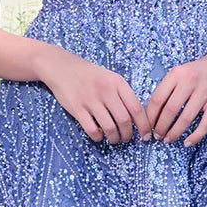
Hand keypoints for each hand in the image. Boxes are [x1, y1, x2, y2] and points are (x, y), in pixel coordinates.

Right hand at [36, 43, 152, 143]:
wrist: (61, 66)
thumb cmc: (89, 74)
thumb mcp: (110, 77)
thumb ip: (122, 94)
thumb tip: (137, 118)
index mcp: (117, 82)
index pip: (137, 108)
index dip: (144, 125)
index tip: (146, 136)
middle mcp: (106, 90)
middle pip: (124, 120)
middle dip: (128, 135)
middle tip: (126, 138)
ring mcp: (90, 99)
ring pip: (109, 127)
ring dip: (114, 138)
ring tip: (114, 139)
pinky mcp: (76, 108)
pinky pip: (92, 129)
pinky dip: (98, 137)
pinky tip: (99, 135)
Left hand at [145, 42, 206, 146]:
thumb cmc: (197, 73)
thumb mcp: (179, 74)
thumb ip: (167, 90)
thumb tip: (152, 115)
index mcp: (176, 74)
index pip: (157, 99)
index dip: (150, 117)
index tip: (148, 127)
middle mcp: (190, 81)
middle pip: (170, 110)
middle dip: (161, 127)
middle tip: (157, 136)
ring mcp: (205, 91)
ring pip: (186, 118)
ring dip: (175, 133)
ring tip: (168, 139)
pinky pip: (205, 124)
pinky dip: (195, 136)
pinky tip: (187, 142)